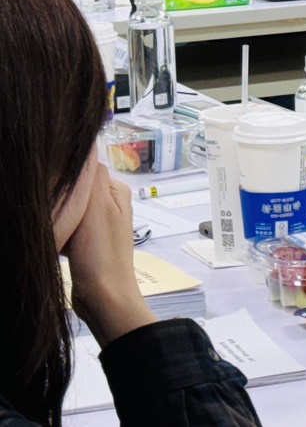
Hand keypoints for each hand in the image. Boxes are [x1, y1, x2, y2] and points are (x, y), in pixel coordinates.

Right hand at [63, 162, 155, 347]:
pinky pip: (68, 227)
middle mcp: (110, 202)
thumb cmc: (100, 253)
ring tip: (54, 228)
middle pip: (75, 188)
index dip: (66, 174)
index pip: (85, 167)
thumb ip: (91, 179)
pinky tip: (56, 243)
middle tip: (51, 211)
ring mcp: (99, 223)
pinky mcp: (87, 241)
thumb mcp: (96, 209)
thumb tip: (86, 148)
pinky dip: (60, 232)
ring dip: (58, 216)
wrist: (103, 297)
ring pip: (69, 208)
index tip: (51, 186)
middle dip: (60, 197)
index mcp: (115, 190)